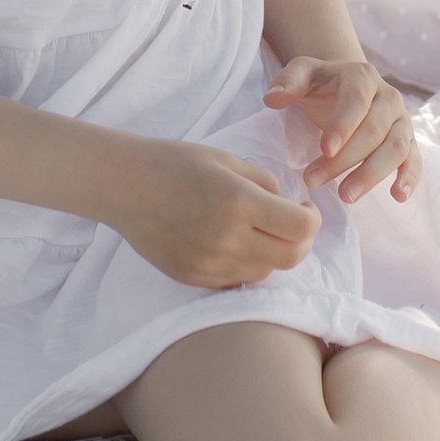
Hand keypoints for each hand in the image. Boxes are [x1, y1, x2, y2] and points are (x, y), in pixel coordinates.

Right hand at [108, 139, 319, 288]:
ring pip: (265, 272)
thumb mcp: (228, 160)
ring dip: (272, 253)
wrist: (125, 187)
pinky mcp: (195, 279)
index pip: (302, 228)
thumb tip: (289, 206)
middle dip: (301, 240)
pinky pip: (237, 280)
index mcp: (239, 202)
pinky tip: (231, 241)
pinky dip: (245, 264)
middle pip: (291, 257)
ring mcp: (210, 264)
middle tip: (291, 222)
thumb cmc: (177, 164)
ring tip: (255, 229)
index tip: (306, 207)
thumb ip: (266, 184)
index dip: (313, 218)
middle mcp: (228, 239)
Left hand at [265, 55, 418, 204]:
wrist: (347, 86)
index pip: (357, 100)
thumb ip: (288, 82)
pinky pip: (415, 159)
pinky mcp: (410, 141)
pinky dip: (410, 177)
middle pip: (375, 129)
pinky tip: (398, 196)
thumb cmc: (321, 84)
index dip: (343, 125)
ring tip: (346, 196)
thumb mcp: (302, 74)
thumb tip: (271, 99)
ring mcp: (402, 120)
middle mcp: (388, 96)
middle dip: (346, 159)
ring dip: (373, 174)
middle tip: (314, 181)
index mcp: (362, 76)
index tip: (324, 149)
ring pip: (397, 147)